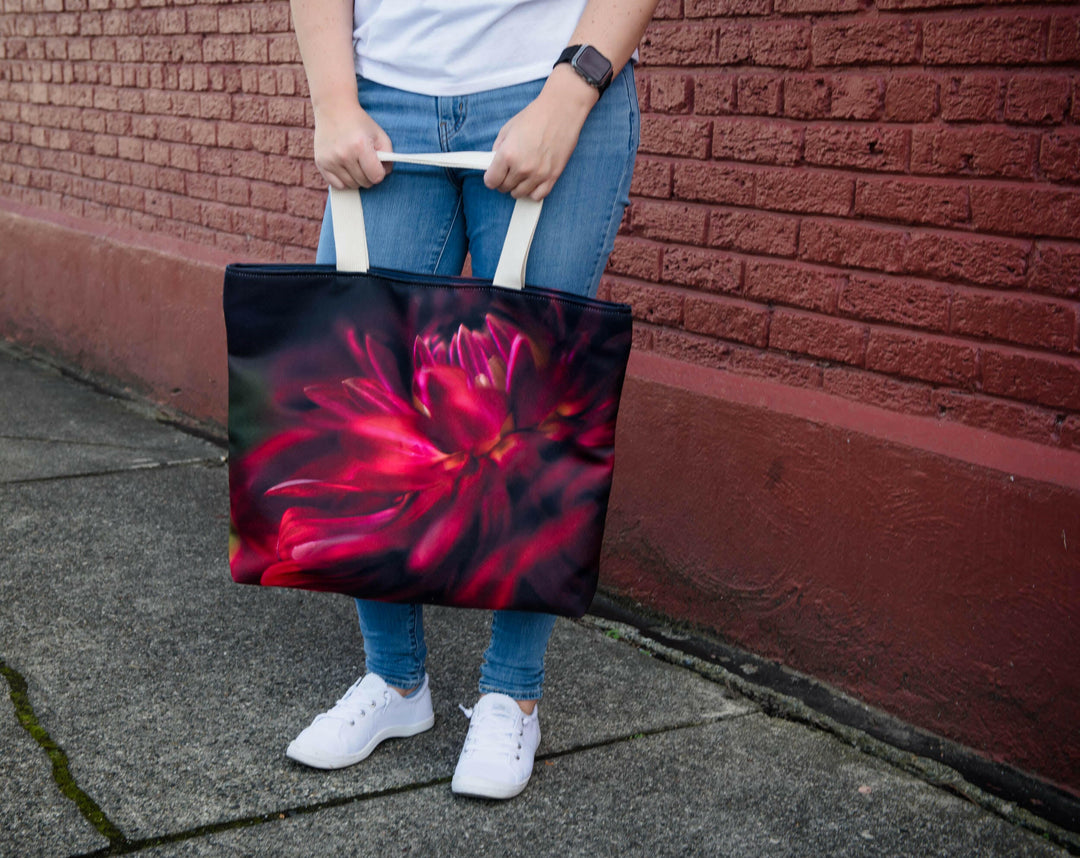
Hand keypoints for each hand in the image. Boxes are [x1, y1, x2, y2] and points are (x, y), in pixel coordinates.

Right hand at [313, 100, 392, 189]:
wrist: (333, 109)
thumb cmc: (359, 123)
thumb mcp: (379, 134)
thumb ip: (388, 156)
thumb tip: (385, 174)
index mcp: (360, 146)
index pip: (376, 176)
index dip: (380, 172)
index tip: (377, 165)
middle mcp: (344, 154)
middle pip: (364, 182)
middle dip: (369, 175)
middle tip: (366, 162)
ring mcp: (330, 160)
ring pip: (351, 186)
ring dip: (357, 179)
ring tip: (356, 164)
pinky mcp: (321, 163)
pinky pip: (337, 185)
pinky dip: (344, 181)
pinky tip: (346, 169)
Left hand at [483, 65, 598, 200]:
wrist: (561, 110)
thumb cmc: (535, 116)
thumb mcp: (508, 128)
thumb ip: (498, 149)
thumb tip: (493, 164)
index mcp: (507, 154)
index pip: (491, 181)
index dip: (491, 178)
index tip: (494, 174)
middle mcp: (522, 168)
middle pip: (504, 188)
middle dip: (503, 181)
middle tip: (508, 171)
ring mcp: (538, 174)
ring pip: (519, 194)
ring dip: (517, 187)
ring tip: (520, 175)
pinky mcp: (552, 176)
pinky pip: (538, 196)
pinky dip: (532, 192)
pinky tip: (532, 182)